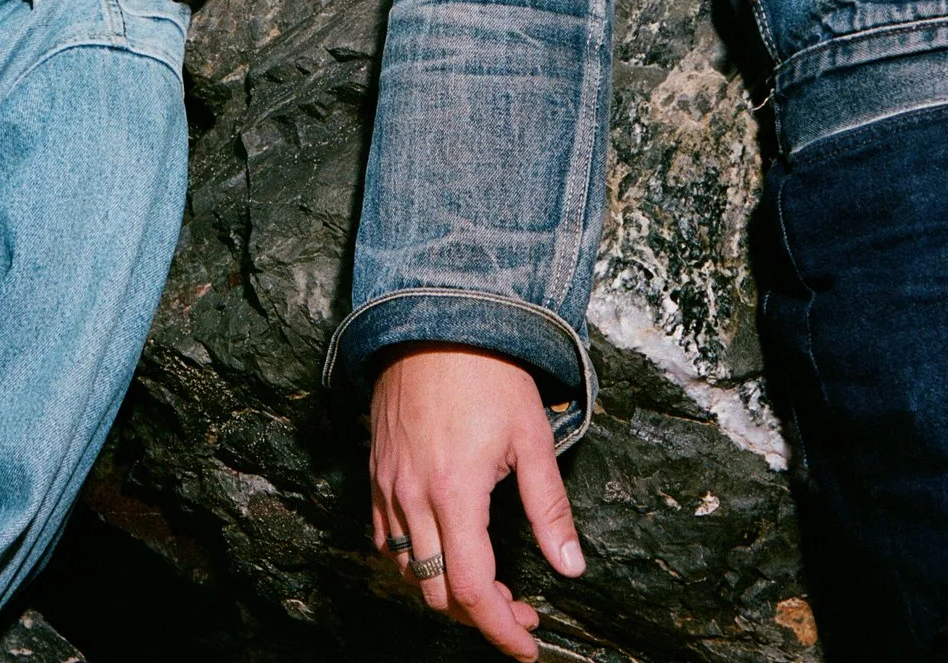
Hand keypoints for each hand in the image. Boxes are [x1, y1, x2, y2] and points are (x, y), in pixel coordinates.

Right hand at [369, 347, 583, 659]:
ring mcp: (388, 485)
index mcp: (455, 492)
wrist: (433, 319)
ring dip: (445, 590)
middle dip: (479, 614)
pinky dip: (414, 561)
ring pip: (407, 572)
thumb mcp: (532, 436)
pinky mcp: (376, 471)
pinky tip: (445, 548)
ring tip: (486, 582)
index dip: (499, 630)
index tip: (527, 646)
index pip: (470, 590)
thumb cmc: (488, 371)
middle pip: (435, 593)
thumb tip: (571, 567)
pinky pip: (387, 539)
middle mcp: (413, 497)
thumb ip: (550, 508)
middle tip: (519, 608)